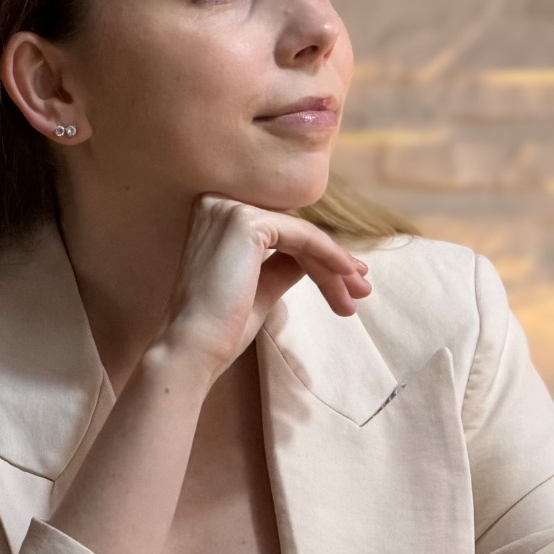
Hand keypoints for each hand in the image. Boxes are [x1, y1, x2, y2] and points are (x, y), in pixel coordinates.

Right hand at [153, 193, 371, 375]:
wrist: (192, 350)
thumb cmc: (220, 329)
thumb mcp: (260, 288)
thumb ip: (284, 266)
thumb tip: (317, 257)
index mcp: (215, 217)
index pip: (280, 232)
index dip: (318, 258)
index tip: (349, 283)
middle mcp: (217, 203)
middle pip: (294, 232)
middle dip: (331, 263)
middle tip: (361, 291)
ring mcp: (229, 208)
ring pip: (301, 235)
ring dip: (335, 266)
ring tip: (357, 296)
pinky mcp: (245, 221)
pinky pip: (302, 236)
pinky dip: (329, 256)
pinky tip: (347, 277)